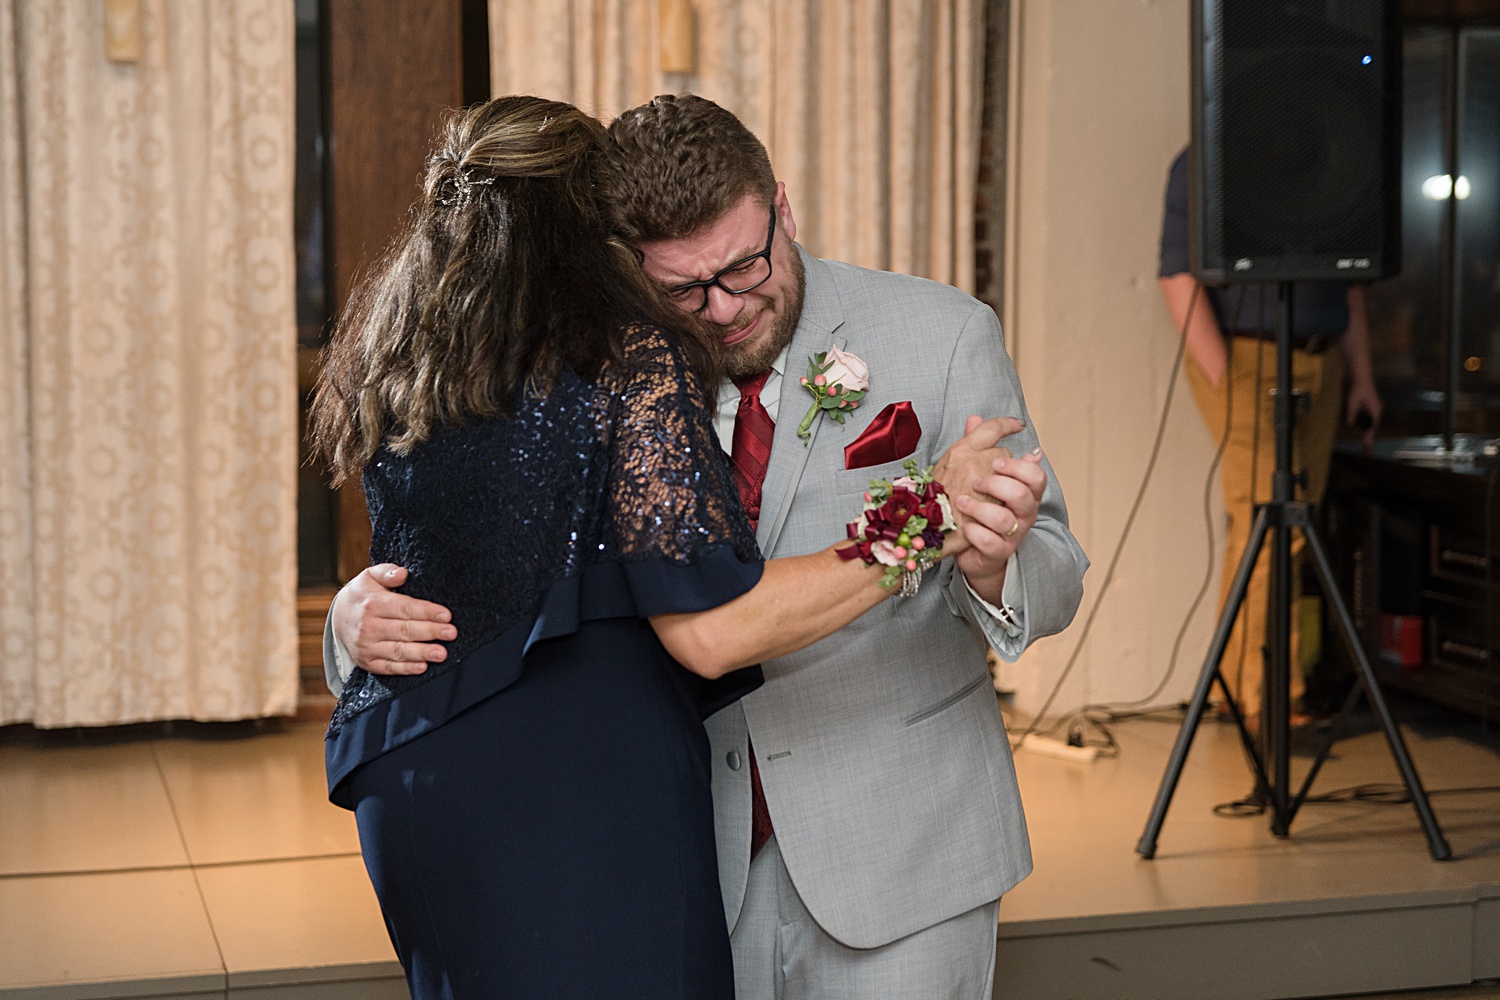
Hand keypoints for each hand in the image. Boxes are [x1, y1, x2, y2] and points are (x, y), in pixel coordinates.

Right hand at [333, 564, 456, 675]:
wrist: (338, 617)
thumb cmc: (363, 595)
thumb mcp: (369, 576)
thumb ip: (387, 572)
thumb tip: (402, 574)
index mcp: (373, 604)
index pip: (404, 608)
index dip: (426, 612)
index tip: (446, 615)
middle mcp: (368, 626)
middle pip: (404, 630)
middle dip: (430, 632)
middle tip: (451, 633)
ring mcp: (367, 646)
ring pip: (398, 651)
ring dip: (421, 653)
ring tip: (442, 653)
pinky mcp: (367, 662)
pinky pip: (388, 667)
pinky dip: (405, 669)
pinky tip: (422, 667)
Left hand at [951, 416, 1047, 603]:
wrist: (965, 545)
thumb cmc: (975, 505)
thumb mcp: (975, 472)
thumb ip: (978, 446)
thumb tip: (975, 418)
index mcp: (1023, 490)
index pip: (1036, 475)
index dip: (1018, 465)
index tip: (996, 461)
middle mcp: (1024, 512)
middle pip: (1024, 494)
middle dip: (997, 484)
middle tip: (975, 481)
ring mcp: (1013, 534)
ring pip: (1006, 519)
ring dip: (980, 508)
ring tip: (962, 501)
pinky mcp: (998, 552)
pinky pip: (990, 541)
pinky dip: (974, 532)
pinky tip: (964, 525)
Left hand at [1346, 377, 1382, 447]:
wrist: (1362, 377)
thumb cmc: (1357, 389)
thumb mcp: (1352, 402)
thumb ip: (1351, 414)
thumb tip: (1350, 424)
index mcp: (1374, 411)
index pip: (1372, 427)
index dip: (1369, 438)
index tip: (1368, 447)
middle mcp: (1378, 410)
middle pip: (1372, 425)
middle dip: (1367, 434)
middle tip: (1365, 447)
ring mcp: (1377, 407)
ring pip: (1372, 421)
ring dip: (1366, 427)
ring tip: (1362, 434)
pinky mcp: (1375, 405)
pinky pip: (1371, 416)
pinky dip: (1367, 421)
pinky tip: (1362, 424)